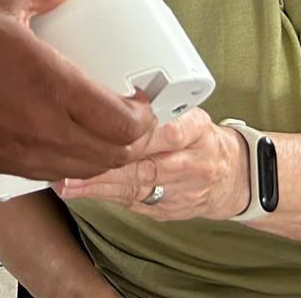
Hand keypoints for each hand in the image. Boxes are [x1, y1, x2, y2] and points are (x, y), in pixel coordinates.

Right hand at [0, 0, 155, 181]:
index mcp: (51, 86)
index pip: (124, 123)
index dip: (147, 115)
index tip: (144, 94)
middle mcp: (44, 129)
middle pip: (116, 153)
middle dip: (135, 136)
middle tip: (133, 107)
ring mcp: (24, 153)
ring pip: (88, 169)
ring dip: (107, 151)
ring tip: (105, 122)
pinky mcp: (4, 164)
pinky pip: (57, 173)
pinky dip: (75, 160)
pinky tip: (66, 134)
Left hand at [55, 108, 248, 221]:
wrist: (233, 178)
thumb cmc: (201, 138)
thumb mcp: (190, 112)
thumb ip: (159, 106)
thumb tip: (113, 91)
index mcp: (196, 131)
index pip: (166, 133)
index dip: (135, 135)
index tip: (106, 131)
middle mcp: (189, 164)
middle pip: (146, 166)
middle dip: (106, 167)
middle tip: (71, 165)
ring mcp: (179, 192)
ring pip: (136, 189)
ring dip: (98, 187)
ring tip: (67, 183)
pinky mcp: (167, 210)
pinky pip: (133, 204)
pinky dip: (104, 197)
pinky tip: (79, 192)